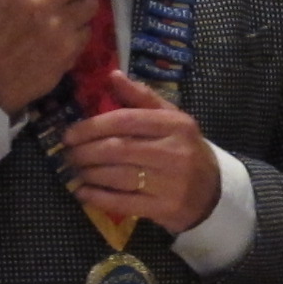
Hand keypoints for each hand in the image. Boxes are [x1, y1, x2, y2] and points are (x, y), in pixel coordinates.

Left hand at [59, 74, 221, 233]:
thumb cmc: (184, 149)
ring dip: (90, 174)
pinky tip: (84, 194)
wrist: (214, 192)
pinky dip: (99, 198)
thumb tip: (113, 75)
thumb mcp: (171, 119)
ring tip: (76, 171)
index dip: (92, 127)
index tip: (69, 134)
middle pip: (118, 149)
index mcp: (174, 124)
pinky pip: (124, 202)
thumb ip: (142, 97)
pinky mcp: (165, 208)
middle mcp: (174, 152)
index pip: (126, 120)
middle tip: (68, 154)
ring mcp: (171, 183)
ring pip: (119, 176)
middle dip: (86, 152)